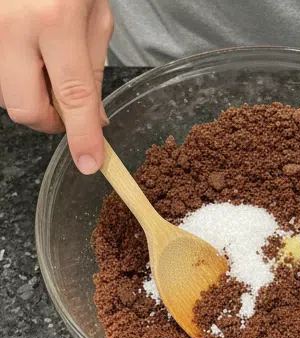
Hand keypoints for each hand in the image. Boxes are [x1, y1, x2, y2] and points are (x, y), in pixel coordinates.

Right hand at [0, 0, 112, 173]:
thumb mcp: (93, 13)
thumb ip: (93, 69)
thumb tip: (94, 120)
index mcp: (53, 21)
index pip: (72, 97)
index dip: (82, 137)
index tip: (90, 163)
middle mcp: (11, 24)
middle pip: (23, 108)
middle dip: (48, 120)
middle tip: (64, 110)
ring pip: (3, 92)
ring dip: (26, 90)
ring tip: (42, 60)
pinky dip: (11, 71)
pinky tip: (26, 51)